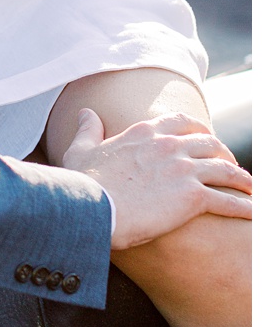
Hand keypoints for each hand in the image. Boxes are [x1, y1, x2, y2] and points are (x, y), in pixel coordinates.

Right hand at [60, 109, 251, 249]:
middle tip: (230, 168)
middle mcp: (169, 146)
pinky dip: (245, 207)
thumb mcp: (80, 150)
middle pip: (211, 144)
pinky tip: (252, 213)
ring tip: (249, 189)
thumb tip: (86, 113)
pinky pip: (229, 200)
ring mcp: (184, 170)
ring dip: (242, 180)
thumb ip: (88, 130)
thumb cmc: (82, 182)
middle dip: (225, 154)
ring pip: (227, 170)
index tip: (206, 140)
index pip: (182, 122)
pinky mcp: (193, 196)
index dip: (199, 130)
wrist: (90, 208)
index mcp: (145, 132)